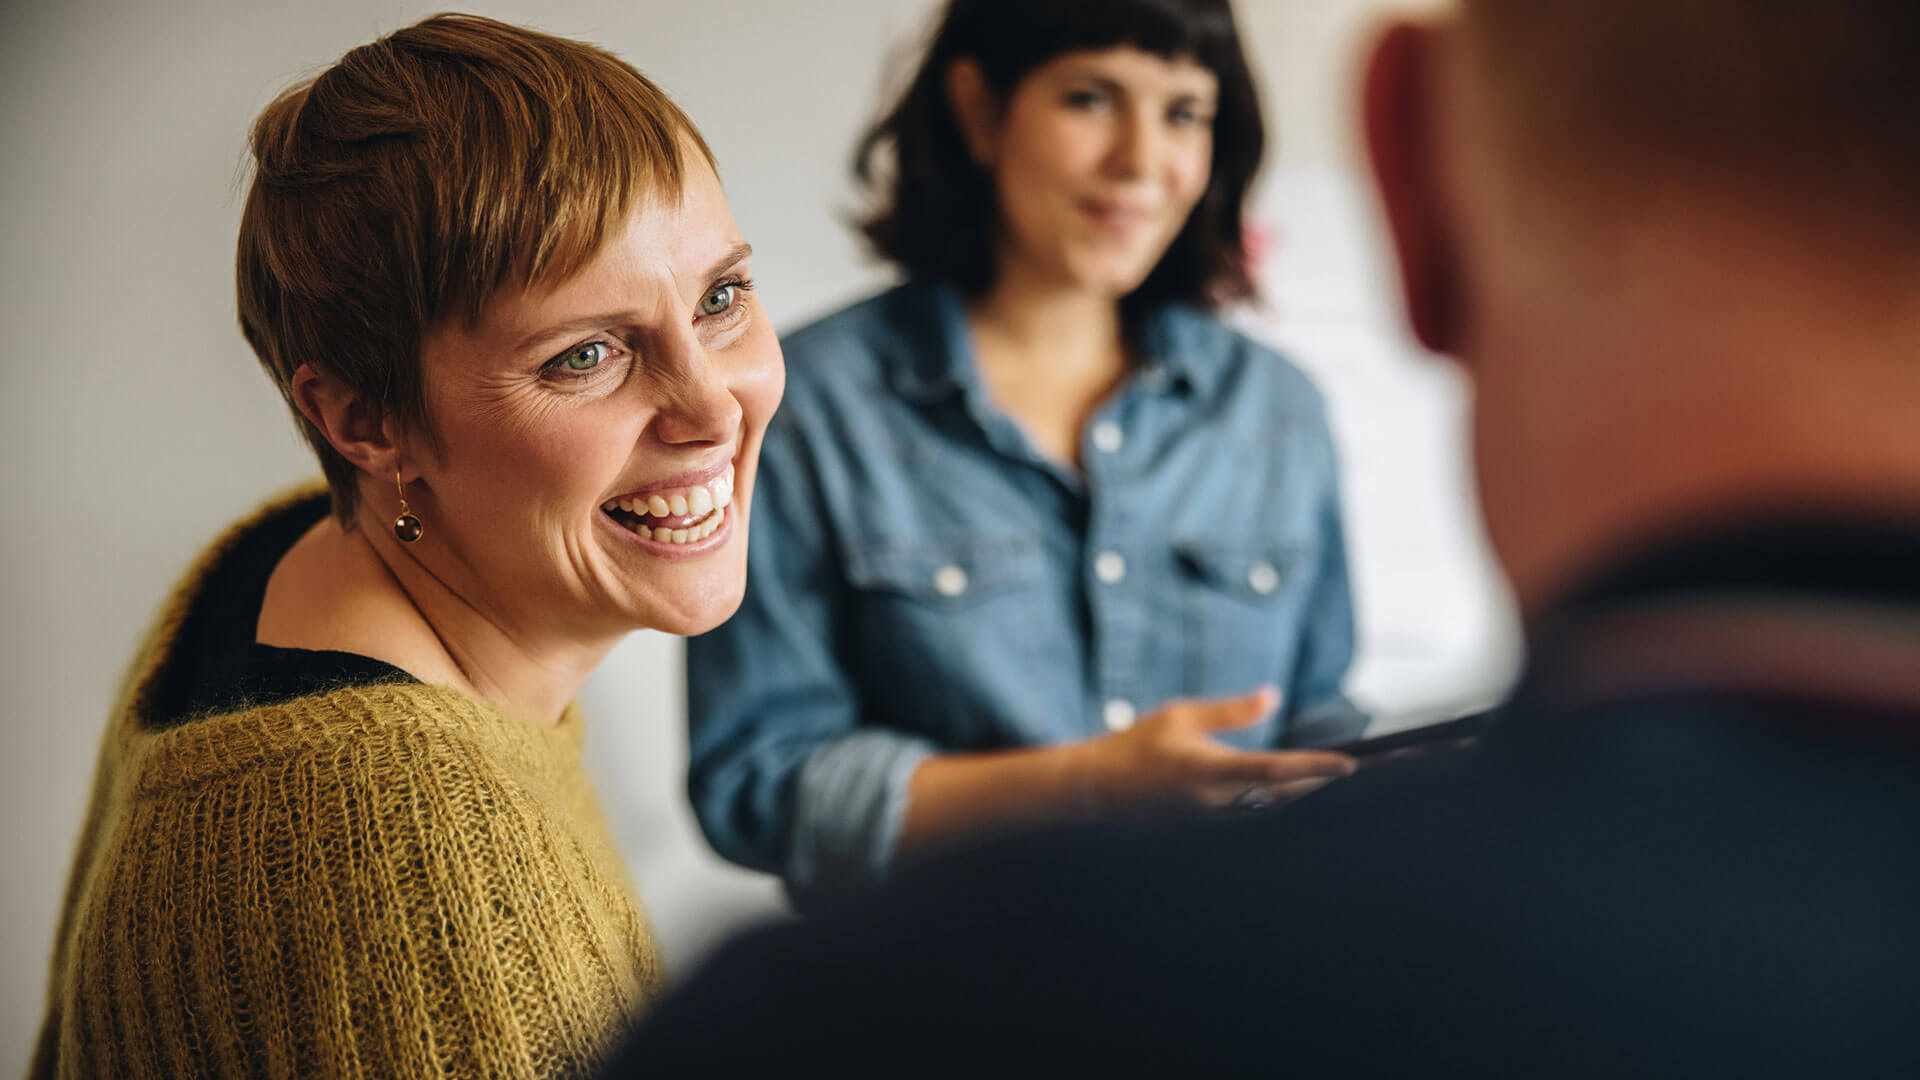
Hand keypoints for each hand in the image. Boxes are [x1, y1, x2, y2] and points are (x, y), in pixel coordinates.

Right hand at [1074, 687, 1356, 815]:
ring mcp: (1215, 817)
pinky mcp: (1210, 822)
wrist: (1098, 790)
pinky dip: (1281, 797)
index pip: (1277, 770)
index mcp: (1210, 771)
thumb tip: (1273, 697)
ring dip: (1304, 791)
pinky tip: (1294, 786)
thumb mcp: (1181, 716)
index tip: (1350, 763)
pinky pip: (1256, 811)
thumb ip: (1231, 711)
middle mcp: (1218, 800)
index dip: (1317, 768)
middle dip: (1322, 781)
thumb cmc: (1136, 745)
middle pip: (1286, 794)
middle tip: (1361, 767)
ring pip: (1274, 806)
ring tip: (1337, 774)